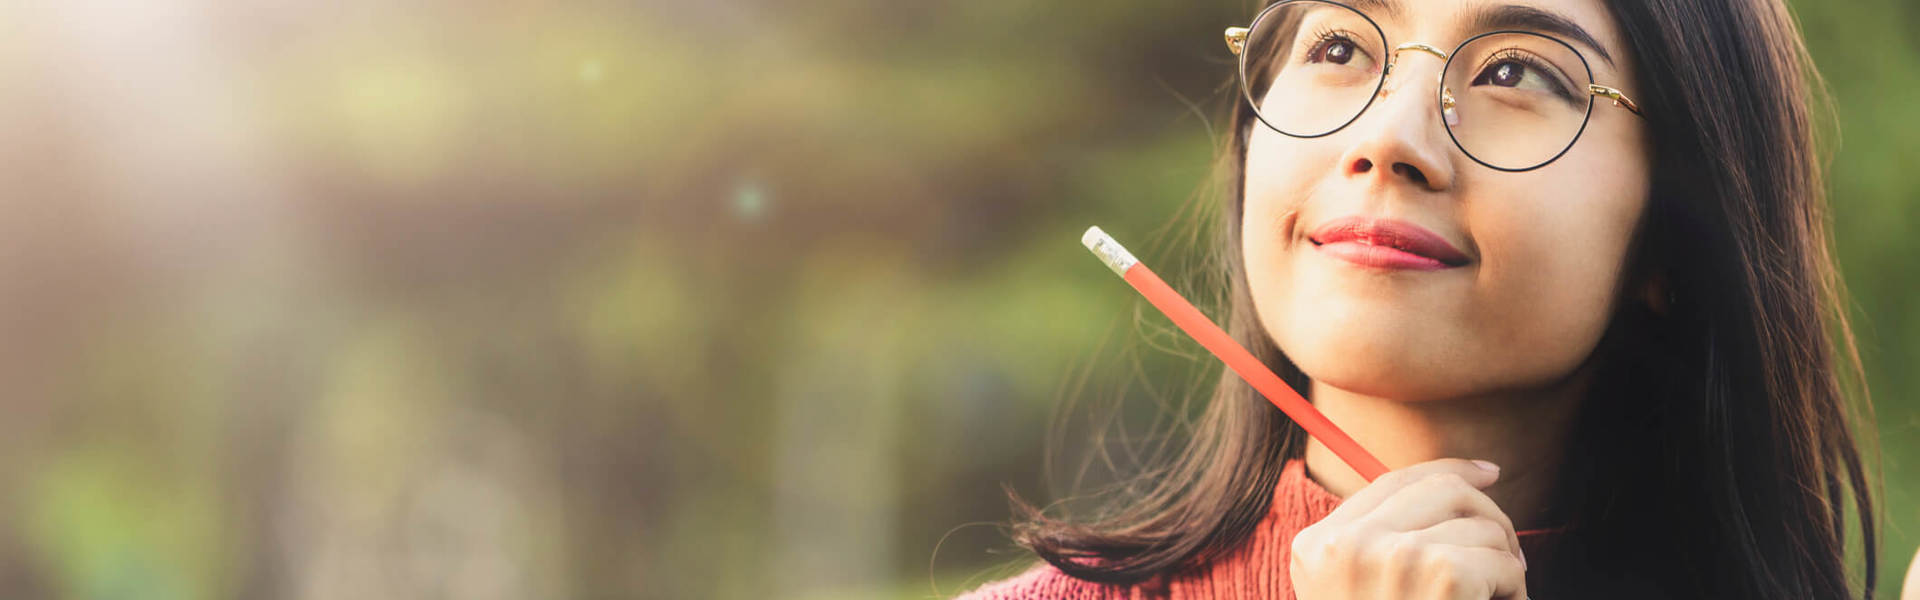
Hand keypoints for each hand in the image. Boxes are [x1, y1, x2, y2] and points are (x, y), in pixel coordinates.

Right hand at [1290, 458, 1528, 599]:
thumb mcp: (1354, 596)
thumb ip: (1379, 548)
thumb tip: (1461, 484)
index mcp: (1317, 548)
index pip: (1392, 480)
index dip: (1449, 471)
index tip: (1489, 473)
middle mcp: (1347, 545)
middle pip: (1443, 489)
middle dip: (1490, 517)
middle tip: (1509, 557)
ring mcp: (1392, 556)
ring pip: (1482, 526)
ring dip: (1505, 567)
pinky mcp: (1441, 575)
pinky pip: (1503, 562)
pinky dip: (1516, 593)